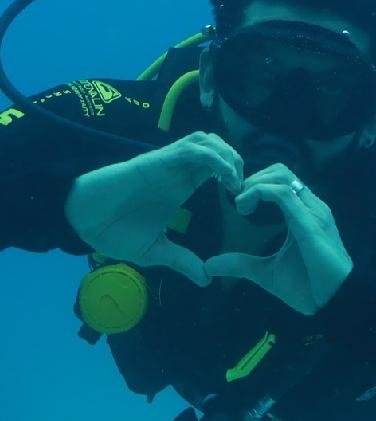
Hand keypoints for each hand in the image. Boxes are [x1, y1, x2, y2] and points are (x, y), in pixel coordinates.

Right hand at [64, 132, 242, 285]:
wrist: (85, 222)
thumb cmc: (115, 232)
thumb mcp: (156, 251)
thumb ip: (182, 260)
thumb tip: (206, 280)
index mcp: (182, 186)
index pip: (216, 166)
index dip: (235, 175)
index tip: (244, 200)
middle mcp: (178, 171)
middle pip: (218, 147)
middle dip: (237, 161)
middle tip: (244, 189)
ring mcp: (168, 163)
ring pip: (207, 140)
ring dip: (228, 155)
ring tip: (235, 182)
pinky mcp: (157, 161)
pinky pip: (191, 148)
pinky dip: (213, 157)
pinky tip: (223, 178)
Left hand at [203, 164, 352, 314]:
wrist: (332, 303)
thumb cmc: (307, 288)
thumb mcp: (265, 272)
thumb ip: (240, 263)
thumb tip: (210, 265)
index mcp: (303, 214)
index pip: (280, 181)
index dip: (255, 184)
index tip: (238, 204)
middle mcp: (310, 207)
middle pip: (280, 171)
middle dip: (252, 179)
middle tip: (236, 201)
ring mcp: (312, 212)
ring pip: (281, 176)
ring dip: (254, 184)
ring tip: (240, 205)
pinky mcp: (310, 222)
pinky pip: (282, 194)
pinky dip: (258, 192)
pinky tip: (244, 209)